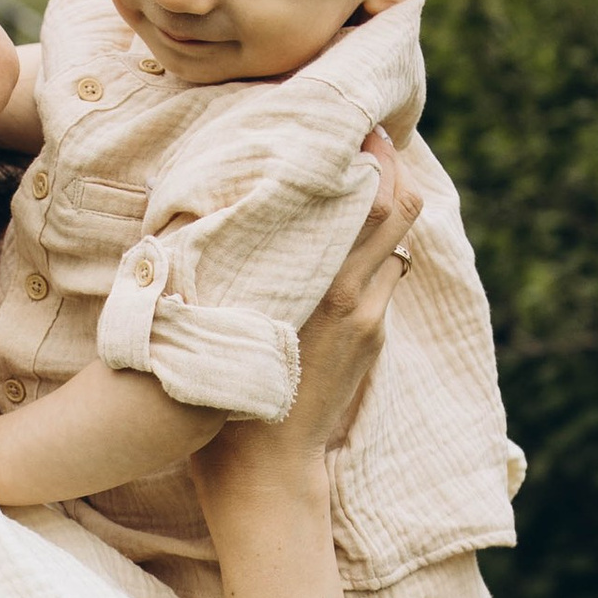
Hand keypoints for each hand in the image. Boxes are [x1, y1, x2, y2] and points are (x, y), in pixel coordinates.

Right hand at [193, 132, 420, 514]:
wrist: (268, 476)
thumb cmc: (224, 399)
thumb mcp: (221, 320)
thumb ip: (230, 260)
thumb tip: (196, 201)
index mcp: (323, 288)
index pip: (375, 202)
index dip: (373, 156)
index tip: (351, 121)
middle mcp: (357, 298)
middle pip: (401, 209)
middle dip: (386, 167)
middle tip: (357, 135)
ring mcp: (370, 320)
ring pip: (393, 241)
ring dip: (379, 206)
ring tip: (346, 176)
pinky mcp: (372, 339)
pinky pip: (379, 275)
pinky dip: (367, 246)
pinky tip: (335, 235)